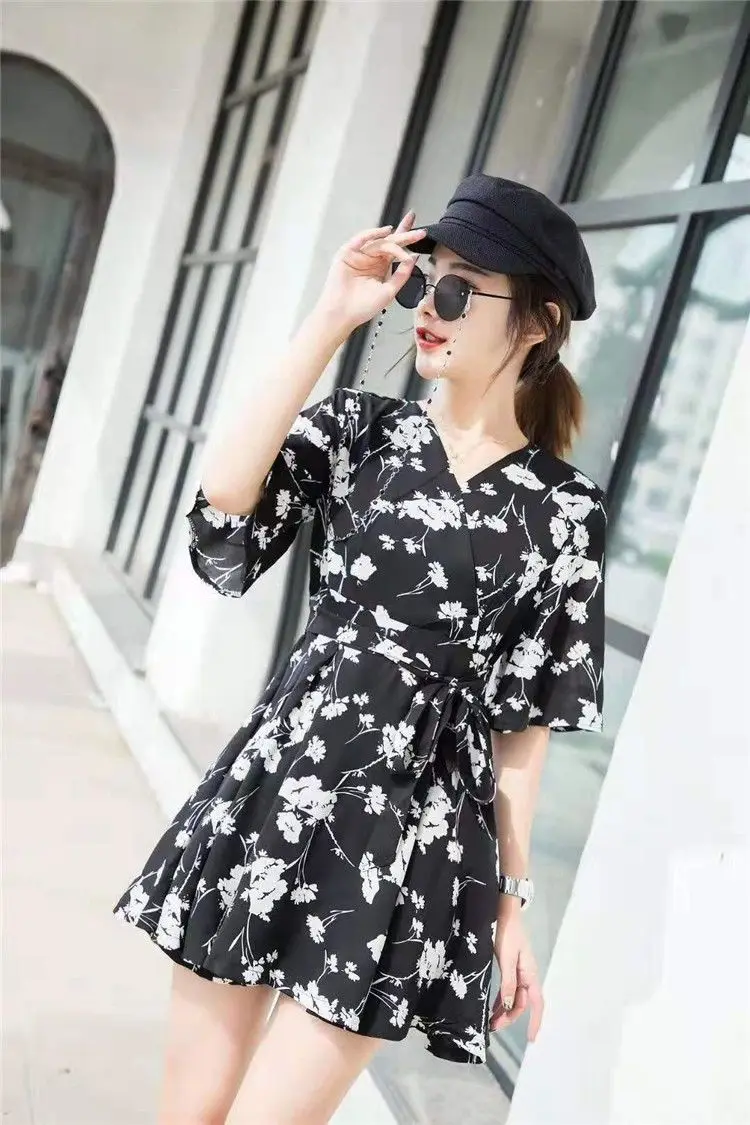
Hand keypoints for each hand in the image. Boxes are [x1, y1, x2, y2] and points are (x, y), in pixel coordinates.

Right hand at [314, 210, 424, 333]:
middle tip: (420, 232)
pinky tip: (385, 232)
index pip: (397, 250)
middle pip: (390, 242)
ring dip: (393, 238)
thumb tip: (413, 258)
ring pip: (378, 241)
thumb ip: (402, 275)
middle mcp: (371, 258)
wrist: (343, 314)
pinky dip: (372, 234)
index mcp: (381, 267)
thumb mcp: (389, 291)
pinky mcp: (346, 253)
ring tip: (405, 238)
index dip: (408, 240)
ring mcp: (359, 255)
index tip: (422, 234)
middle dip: (405, 234)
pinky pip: (360, 240)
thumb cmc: (362, 307)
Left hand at [490, 903, 543, 1040]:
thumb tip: (512, 1006)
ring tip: (491, 1023)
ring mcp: (519, 972)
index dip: (535, 1022)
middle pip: (522, 1003)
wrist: (504, 912)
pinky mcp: (510, 967)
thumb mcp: (507, 958)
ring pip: (514, 998)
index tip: (531, 1039)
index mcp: (530, 974)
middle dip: (511, 1018)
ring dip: (505, 1010)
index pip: (536, 1004)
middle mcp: (527, 976)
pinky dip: (502, 1000)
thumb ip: (509, 982)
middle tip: (494, 1028)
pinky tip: (493, 1008)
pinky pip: (508, 989)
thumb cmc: (506, 933)